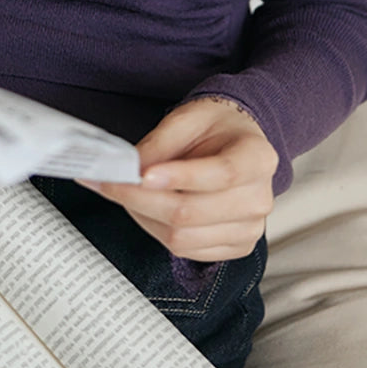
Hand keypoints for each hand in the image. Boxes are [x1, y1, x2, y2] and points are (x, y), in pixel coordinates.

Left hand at [78, 96, 277, 260]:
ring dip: (142, 216)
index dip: (181, 177)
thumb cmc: (214, 126)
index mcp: (258, 158)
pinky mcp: (234, 247)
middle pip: (193, 212)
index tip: (143, 174)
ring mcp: (249, 229)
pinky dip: (154, 229)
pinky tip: (142, 207)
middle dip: (141, 199)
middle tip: (107, 182)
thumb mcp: (187, 118)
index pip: (222, 174)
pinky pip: (185, 250)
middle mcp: (259, 199)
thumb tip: (131, 169)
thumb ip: (160, 143)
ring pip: (183, 237)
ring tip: (120, 192)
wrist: (235, 141)